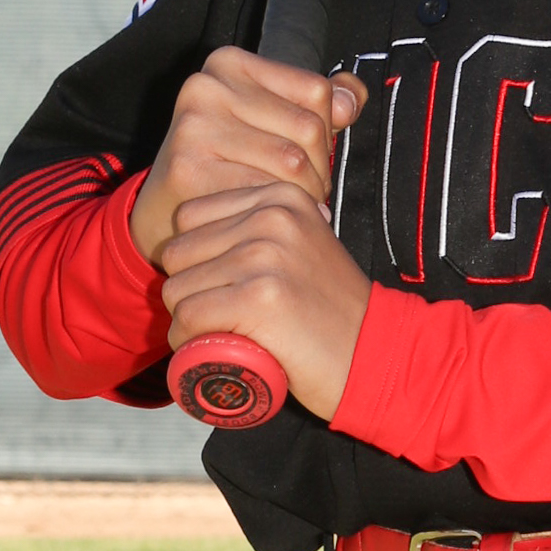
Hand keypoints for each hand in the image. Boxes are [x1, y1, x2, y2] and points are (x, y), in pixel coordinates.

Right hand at [130, 50, 366, 266]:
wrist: (165, 212)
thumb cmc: (228, 162)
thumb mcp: (273, 121)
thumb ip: (319, 104)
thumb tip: (351, 99)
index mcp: (230, 63)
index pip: (317, 93)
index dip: (327, 133)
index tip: (308, 155)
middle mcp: (207, 86)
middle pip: (309, 130)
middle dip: (319, 170)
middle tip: (305, 191)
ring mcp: (193, 126)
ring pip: (293, 165)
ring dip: (304, 196)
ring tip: (288, 205)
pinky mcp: (187, 168)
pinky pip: (263, 192)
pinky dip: (275, 212)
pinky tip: (267, 220)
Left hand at [158, 179, 374, 420]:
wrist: (373, 352)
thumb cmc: (331, 309)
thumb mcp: (301, 244)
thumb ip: (262, 226)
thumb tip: (198, 230)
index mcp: (281, 197)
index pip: (189, 215)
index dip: (193, 257)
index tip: (219, 284)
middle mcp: (273, 217)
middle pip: (178, 252)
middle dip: (188, 289)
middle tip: (218, 315)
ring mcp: (266, 256)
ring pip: (177, 287)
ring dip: (187, 319)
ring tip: (219, 333)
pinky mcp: (259, 298)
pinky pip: (188, 317)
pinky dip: (188, 341)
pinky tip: (211, 348)